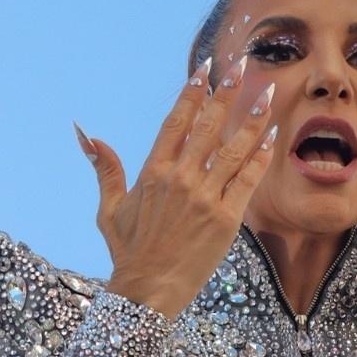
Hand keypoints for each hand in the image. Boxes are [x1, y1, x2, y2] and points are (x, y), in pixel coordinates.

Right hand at [74, 56, 278, 318]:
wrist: (148, 292)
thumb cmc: (128, 252)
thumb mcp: (109, 209)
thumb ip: (105, 169)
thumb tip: (85, 134)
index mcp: (152, 173)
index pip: (176, 122)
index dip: (192, 93)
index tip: (206, 69)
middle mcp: (180, 179)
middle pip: (208, 126)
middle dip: (226, 92)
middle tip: (242, 65)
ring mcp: (204, 198)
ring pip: (234, 148)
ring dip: (253, 118)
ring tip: (269, 94)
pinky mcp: (226, 218)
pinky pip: (248, 179)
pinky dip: (261, 155)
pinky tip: (271, 135)